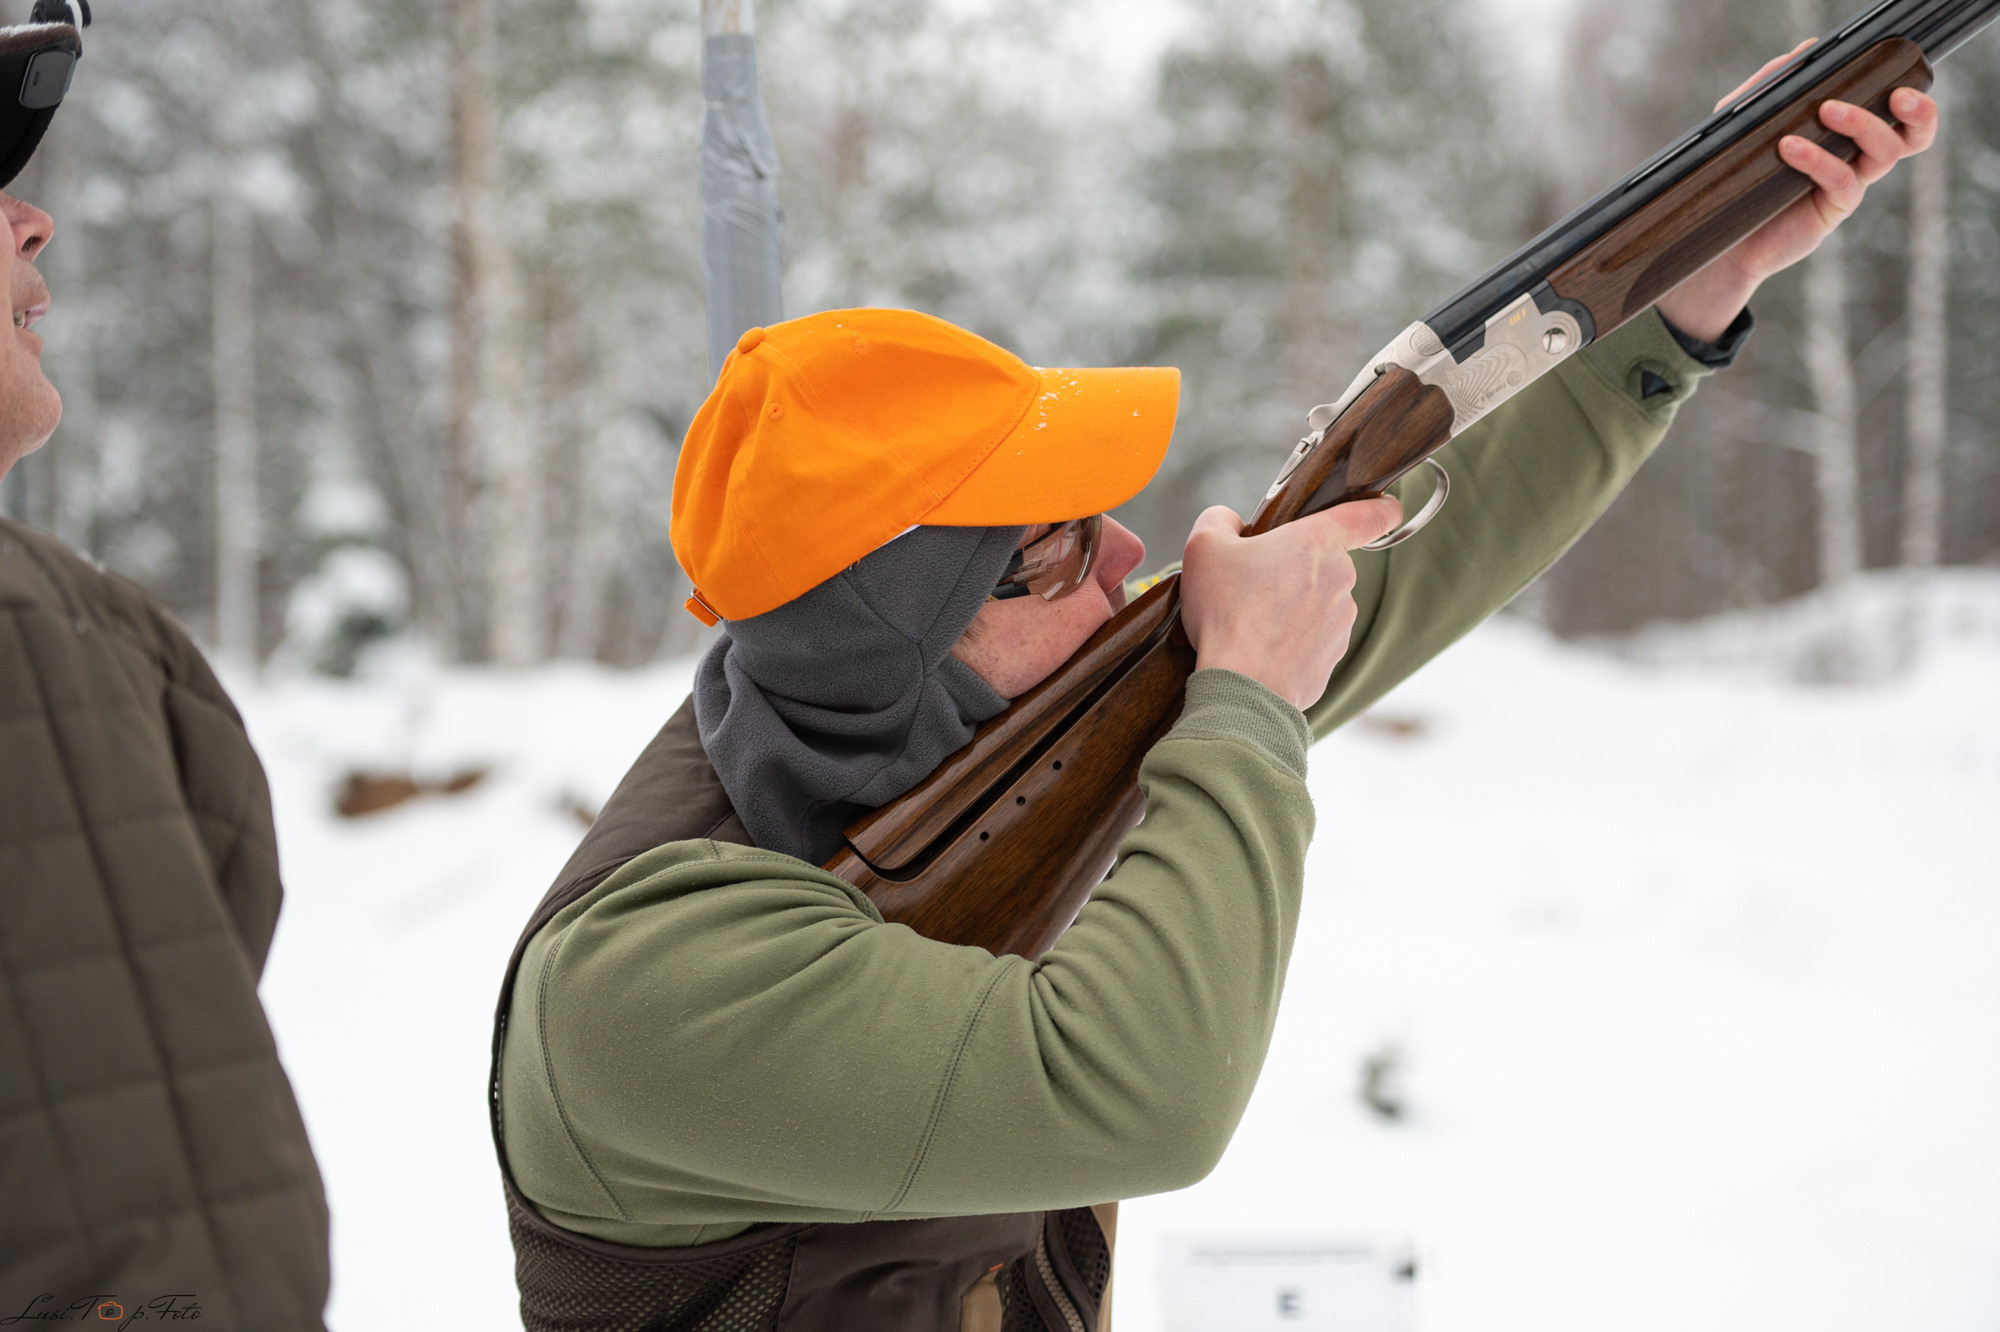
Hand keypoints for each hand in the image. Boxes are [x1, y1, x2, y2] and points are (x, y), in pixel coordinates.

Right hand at [1179, 497, 1401, 709]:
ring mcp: (1341, 622)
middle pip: (1324, 562)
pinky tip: (1260, 648)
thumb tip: (1232, 524)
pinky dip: (1290, 641)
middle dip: (1294, 568)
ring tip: (1250, 621)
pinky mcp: (1333, 658)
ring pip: (1317, 603)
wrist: (1241, 686)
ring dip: (1291, 607)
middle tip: (1253, 582)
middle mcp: (1341, 580)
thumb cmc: (1227, 612)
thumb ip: (1221, 519)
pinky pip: (1311, 640)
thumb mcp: (1204, 546)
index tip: (1384, 508)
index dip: (1381, 508)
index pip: (1371, 515)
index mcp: (1318, 543)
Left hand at [1654, 42, 1939, 342]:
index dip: (1914, 101)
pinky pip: (1842, 181)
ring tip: (1826, 110)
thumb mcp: (1745, 126)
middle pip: (1911, 137)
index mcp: (1847, 137)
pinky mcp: (1830, 210)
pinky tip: (1790, 147)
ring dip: (1863, 124)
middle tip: (1898, 95)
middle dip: (1918, 113)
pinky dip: (1819, 159)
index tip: (1900, 79)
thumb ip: (1769, 88)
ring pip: (1884, 154)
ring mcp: (1846, 185)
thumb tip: (1803, 52)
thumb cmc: (1739, 177)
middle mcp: (1855, 159)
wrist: (1722, 234)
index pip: (1898, 117)